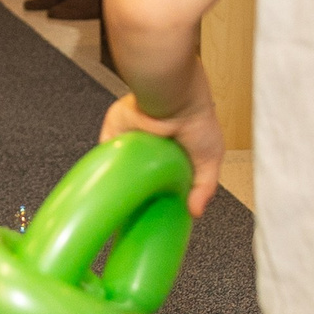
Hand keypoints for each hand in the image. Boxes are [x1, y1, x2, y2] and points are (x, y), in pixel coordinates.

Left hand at [98, 91, 224, 217]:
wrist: (173, 99)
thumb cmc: (198, 124)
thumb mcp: (211, 159)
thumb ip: (204, 187)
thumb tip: (195, 213)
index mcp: (172, 155)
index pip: (164, 180)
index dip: (160, 196)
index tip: (156, 214)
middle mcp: (150, 148)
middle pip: (139, 174)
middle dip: (137, 190)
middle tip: (134, 213)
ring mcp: (130, 141)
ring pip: (120, 166)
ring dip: (118, 179)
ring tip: (119, 201)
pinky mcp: (113, 134)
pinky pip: (103, 153)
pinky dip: (102, 165)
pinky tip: (105, 183)